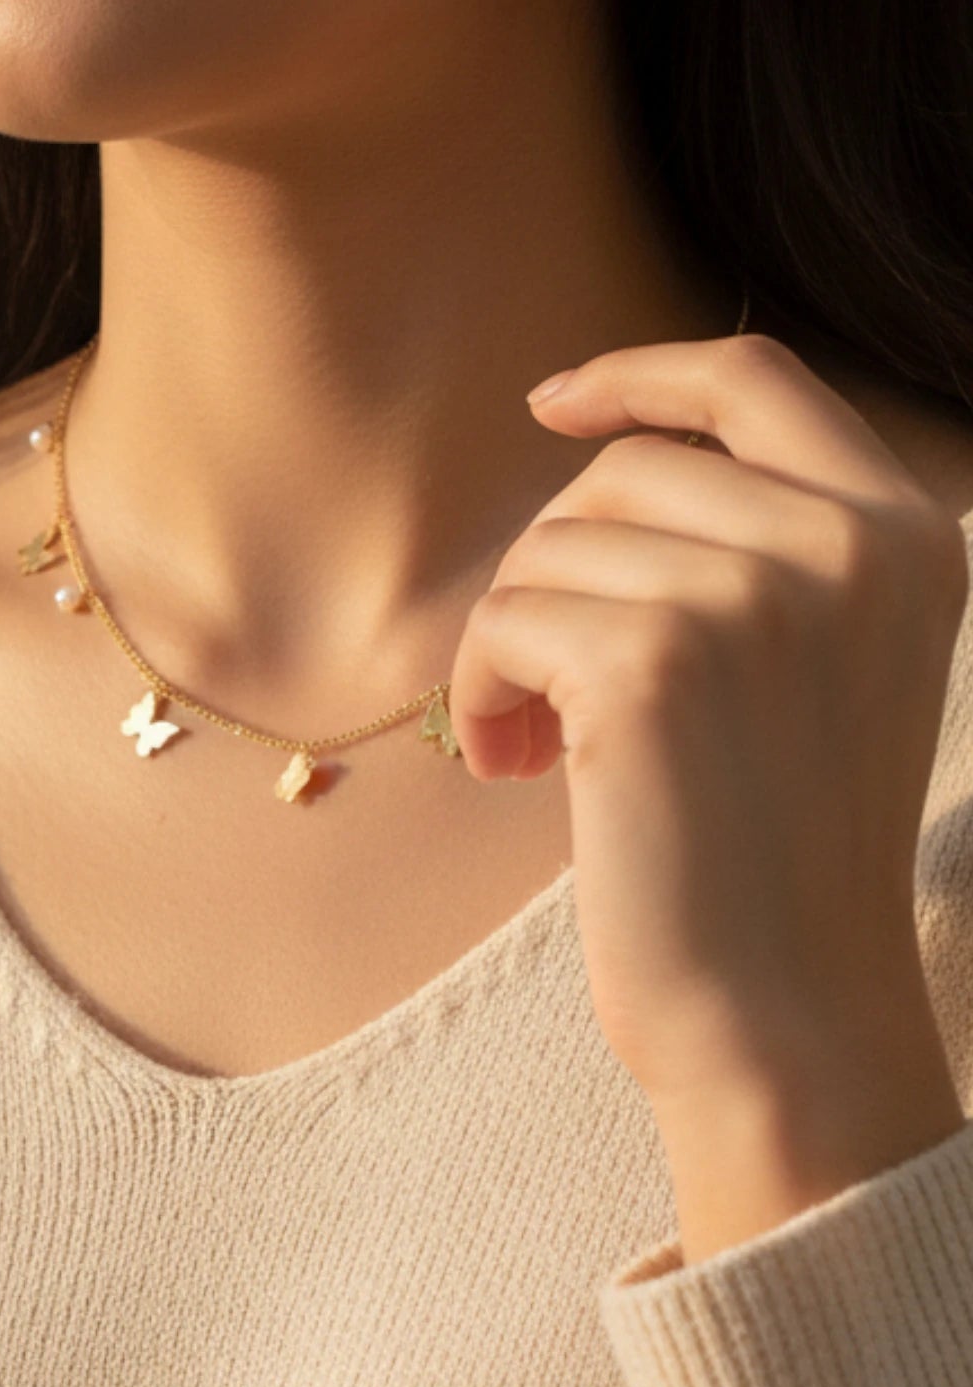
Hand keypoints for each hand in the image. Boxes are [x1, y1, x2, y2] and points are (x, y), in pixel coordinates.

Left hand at [448, 331, 971, 1258]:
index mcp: (907, 536)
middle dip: (554, 572)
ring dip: (509, 649)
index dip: (643, 375)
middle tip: (542, 690)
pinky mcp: (651, 665)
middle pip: (621, 476)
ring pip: (546, 552)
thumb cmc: (770, 861)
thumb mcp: (811, 675)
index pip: (758, 379)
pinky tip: (512, 768)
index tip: (554, 402)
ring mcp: (753, 598)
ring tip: (535, 749)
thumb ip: (755, 557)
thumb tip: (598, 457)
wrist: (783, 1011)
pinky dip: (478, 694)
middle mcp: (847, 546)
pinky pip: (500, 622)